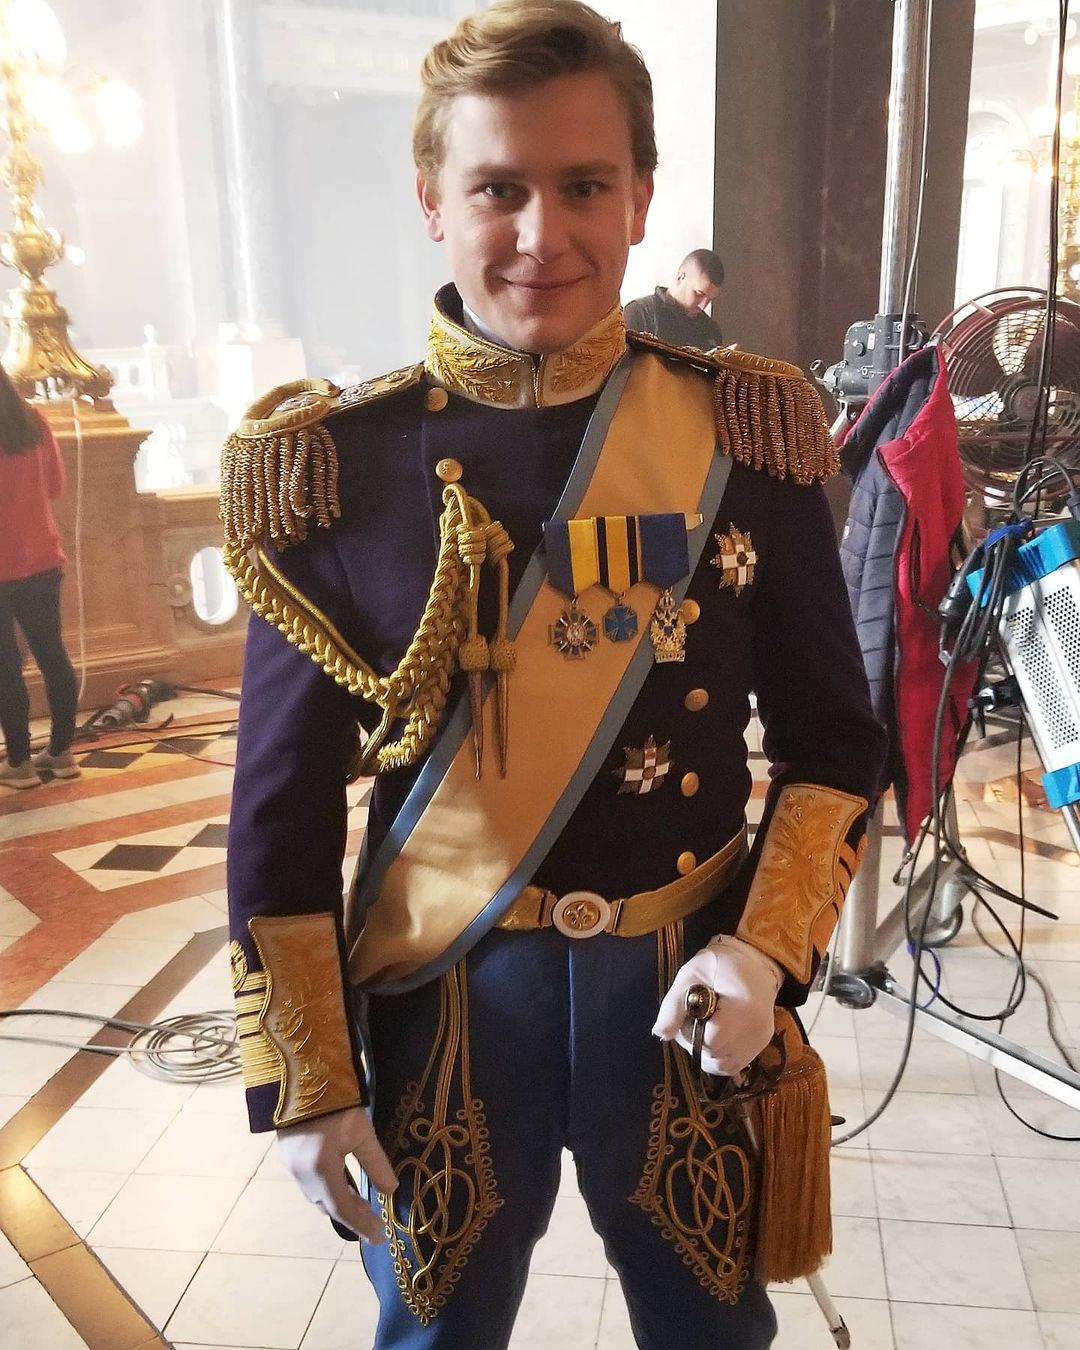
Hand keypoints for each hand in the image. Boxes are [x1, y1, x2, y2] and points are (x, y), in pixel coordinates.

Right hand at [276, 1105, 397, 1242]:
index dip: (361, 1224)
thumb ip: (375, 1163)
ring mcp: (292, 1166)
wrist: (301, 1076)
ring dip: (338, 1203)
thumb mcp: (361, 1132)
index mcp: (321, 1171)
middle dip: (351, 1216)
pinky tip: (341, 1185)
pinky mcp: (289, 1155)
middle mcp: (302, 1175)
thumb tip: (391, 1191)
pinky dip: (327, 1190)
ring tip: (361, 1205)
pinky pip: (310, 1183)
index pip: (343, 1209)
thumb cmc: (335, 1103)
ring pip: (317, 1195)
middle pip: (328, 1205)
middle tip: (373, 1221)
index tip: (378, 1237)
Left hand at [652, 934, 782, 1077]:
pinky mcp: (762, 1044)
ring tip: (704, 1028)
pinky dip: (719, 1056)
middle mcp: (757, 1029)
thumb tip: (661, 1034)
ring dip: (707, 1053)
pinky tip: (715, 1037)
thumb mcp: (689, 976)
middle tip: (695, 1020)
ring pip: (724, 1066)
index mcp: (742, 1008)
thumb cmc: (719, 965)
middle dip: (697, 1044)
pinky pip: (734, 1064)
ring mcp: (762, 1039)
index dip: (691, 1033)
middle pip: (716, 1057)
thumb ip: (673, 1006)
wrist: (754, 961)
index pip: (710, 1042)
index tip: (690, 1014)